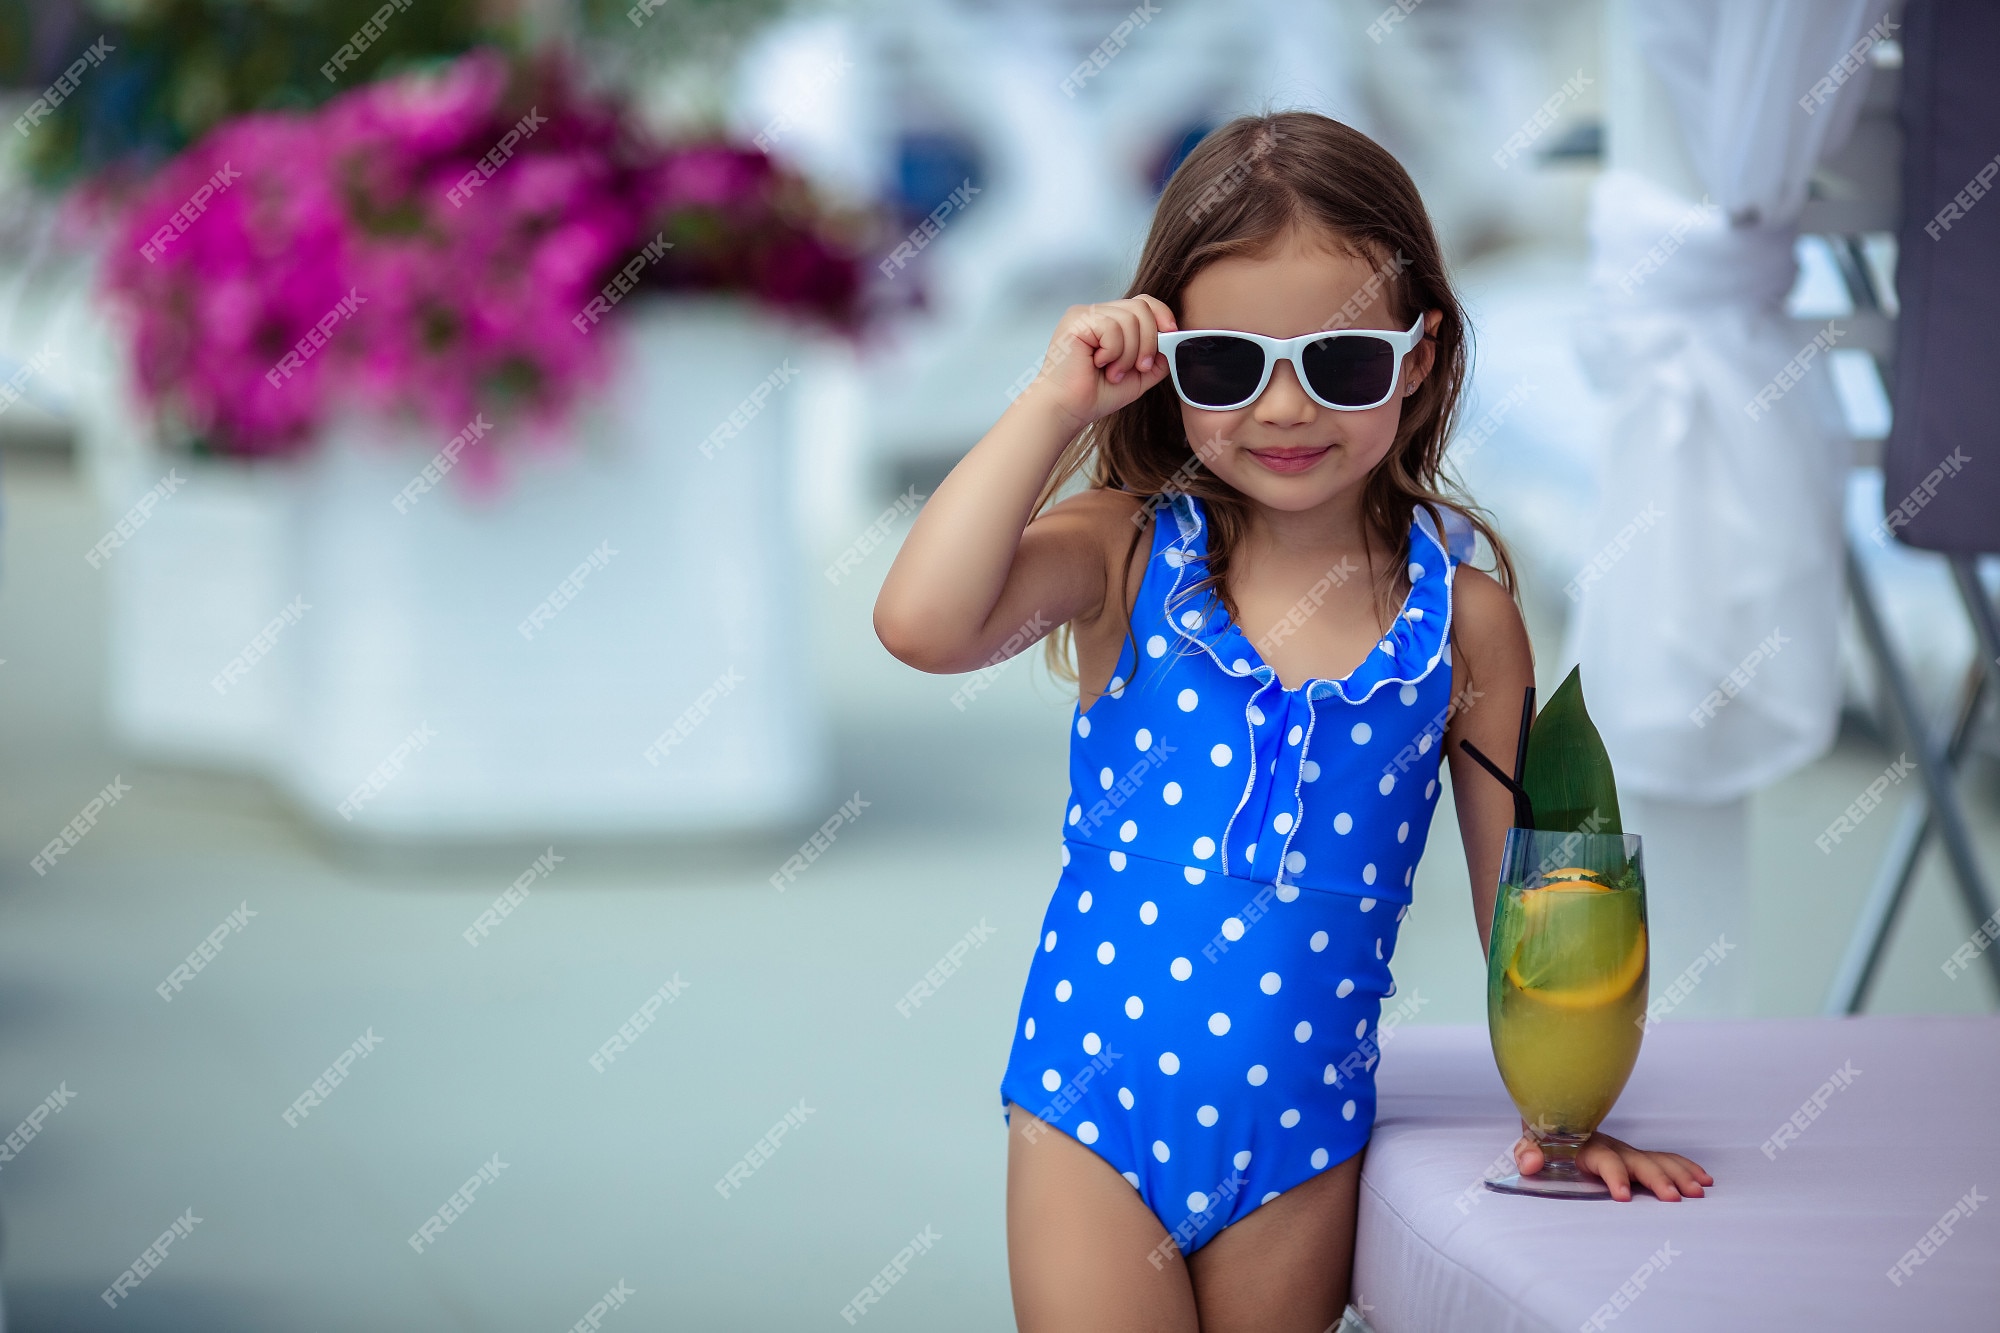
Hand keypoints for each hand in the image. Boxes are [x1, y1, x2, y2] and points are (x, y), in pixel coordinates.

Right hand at [1021, 295, 1176, 434]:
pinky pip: (1111, 327)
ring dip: (1128, 353)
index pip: (1143, 302)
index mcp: (1111, 321)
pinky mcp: (1076, 320)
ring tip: (1113, 372)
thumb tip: (1173, 342)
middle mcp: (1097, 313)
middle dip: (1148, 342)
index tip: (1171, 335)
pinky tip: (1098, 364)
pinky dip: (1112, 351)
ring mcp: (1085, 314)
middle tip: (1138, 367)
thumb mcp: (1138, 377)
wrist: (1068, 410)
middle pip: (1141, 308)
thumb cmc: (1095, 395)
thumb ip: (1157, 359)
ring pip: (1129, 319)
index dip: (1162, 315)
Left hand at [1514, 1127, 1711, 1201]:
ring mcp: (1628, 1152)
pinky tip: (1704, 1178)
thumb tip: (1532, 1163)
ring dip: (1678, 1174)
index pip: (1604, 1160)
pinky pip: (1665, 1159)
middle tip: (1674, 1198)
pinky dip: (1685, 1167)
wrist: (1555, 1117)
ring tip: (1698, 1190)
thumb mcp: (1531, 1142)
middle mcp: (1612, 1148)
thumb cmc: (1545, 1135)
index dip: (1614, 1176)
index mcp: (1587, 1147)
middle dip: (1656, 1179)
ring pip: (1657, 1160)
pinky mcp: (1637, 1158)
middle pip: (1639, 1162)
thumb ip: (1529, 1153)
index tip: (1623, 1196)